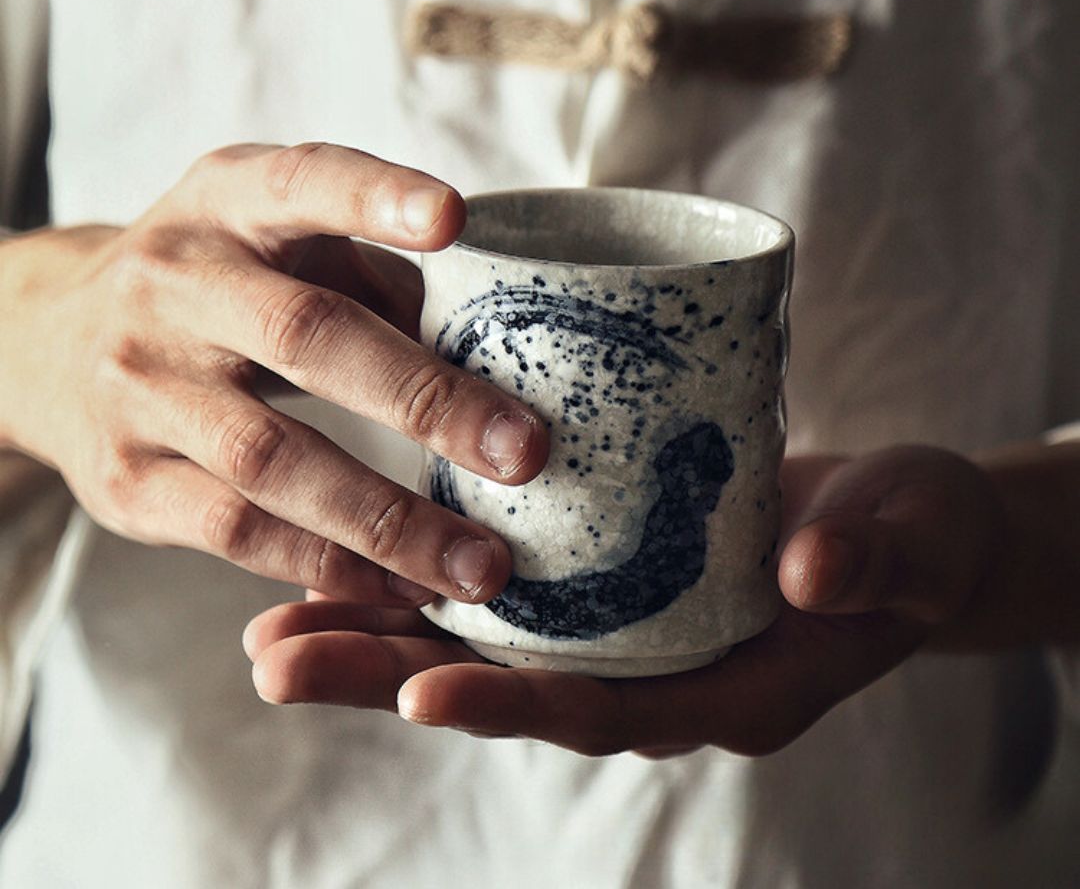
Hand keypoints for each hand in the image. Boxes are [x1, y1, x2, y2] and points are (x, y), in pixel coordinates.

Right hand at [0, 143, 547, 604]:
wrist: (52, 344)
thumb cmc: (220, 284)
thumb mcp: (281, 241)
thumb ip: (378, 274)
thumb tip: (503, 343)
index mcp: (227, 204)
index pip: (303, 182)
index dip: (376, 198)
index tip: (454, 219)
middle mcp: (173, 284)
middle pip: (305, 337)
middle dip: (424, 400)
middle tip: (525, 452)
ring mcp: (141, 384)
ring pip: (273, 459)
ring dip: (389, 522)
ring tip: (482, 566)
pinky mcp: (125, 478)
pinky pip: (237, 531)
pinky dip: (331, 567)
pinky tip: (404, 588)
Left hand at [242, 444, 1026, 756]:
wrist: (893, 520)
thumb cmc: (911, 537)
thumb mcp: (912, 541)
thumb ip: (872, 561)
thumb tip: (815, 574)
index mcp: (725, 689)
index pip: (608, 711)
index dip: (518, 708)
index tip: (426, 697)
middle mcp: (655, 672)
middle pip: (511, 690)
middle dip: (393, 681)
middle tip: (279, 665)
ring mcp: (622, 631)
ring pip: (486, 647)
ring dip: (379, 636)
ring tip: (275, 630)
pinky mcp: (603, 578)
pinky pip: (503, 590)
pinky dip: (426, 575)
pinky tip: (351, 555)